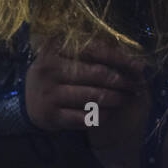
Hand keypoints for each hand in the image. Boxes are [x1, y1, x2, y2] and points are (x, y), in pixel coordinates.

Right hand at [24, 32, 148, 133]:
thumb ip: (93, 54)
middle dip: (121, 81)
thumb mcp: (66, 58)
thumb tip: (133, 59)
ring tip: (125, 99)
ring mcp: (48, 94)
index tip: (138, 67)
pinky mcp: (50, 117)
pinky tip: (109, 113)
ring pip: (92, 97)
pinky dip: (100, 115)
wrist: (29, 102)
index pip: (94, 50)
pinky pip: (84, 118)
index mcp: (55, 49)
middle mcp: (49, 70)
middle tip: (136, 86)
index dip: (119, 59)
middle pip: (96, 74)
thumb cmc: (56, 75)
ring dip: (114, 99)